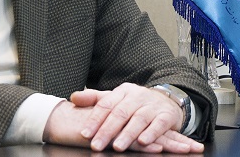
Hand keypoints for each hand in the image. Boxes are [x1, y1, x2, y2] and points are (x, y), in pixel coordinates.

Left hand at [71, 83, 203, 153]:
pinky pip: (159, 124)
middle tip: (97, 145)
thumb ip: (94, 99)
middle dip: (107, 130)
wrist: (166, 101)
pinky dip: (151, 133)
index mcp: (122, 92)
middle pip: (120, 113)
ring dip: (128, 134)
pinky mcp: (166, 115)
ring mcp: (152, 105)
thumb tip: (73, 98)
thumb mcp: (116, 99)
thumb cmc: (135, 103)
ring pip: (139, 119)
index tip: (84, 134)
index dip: (94, 119)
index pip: (105, 104)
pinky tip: (143, 142)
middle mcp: (137, 96)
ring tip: (117, 147)